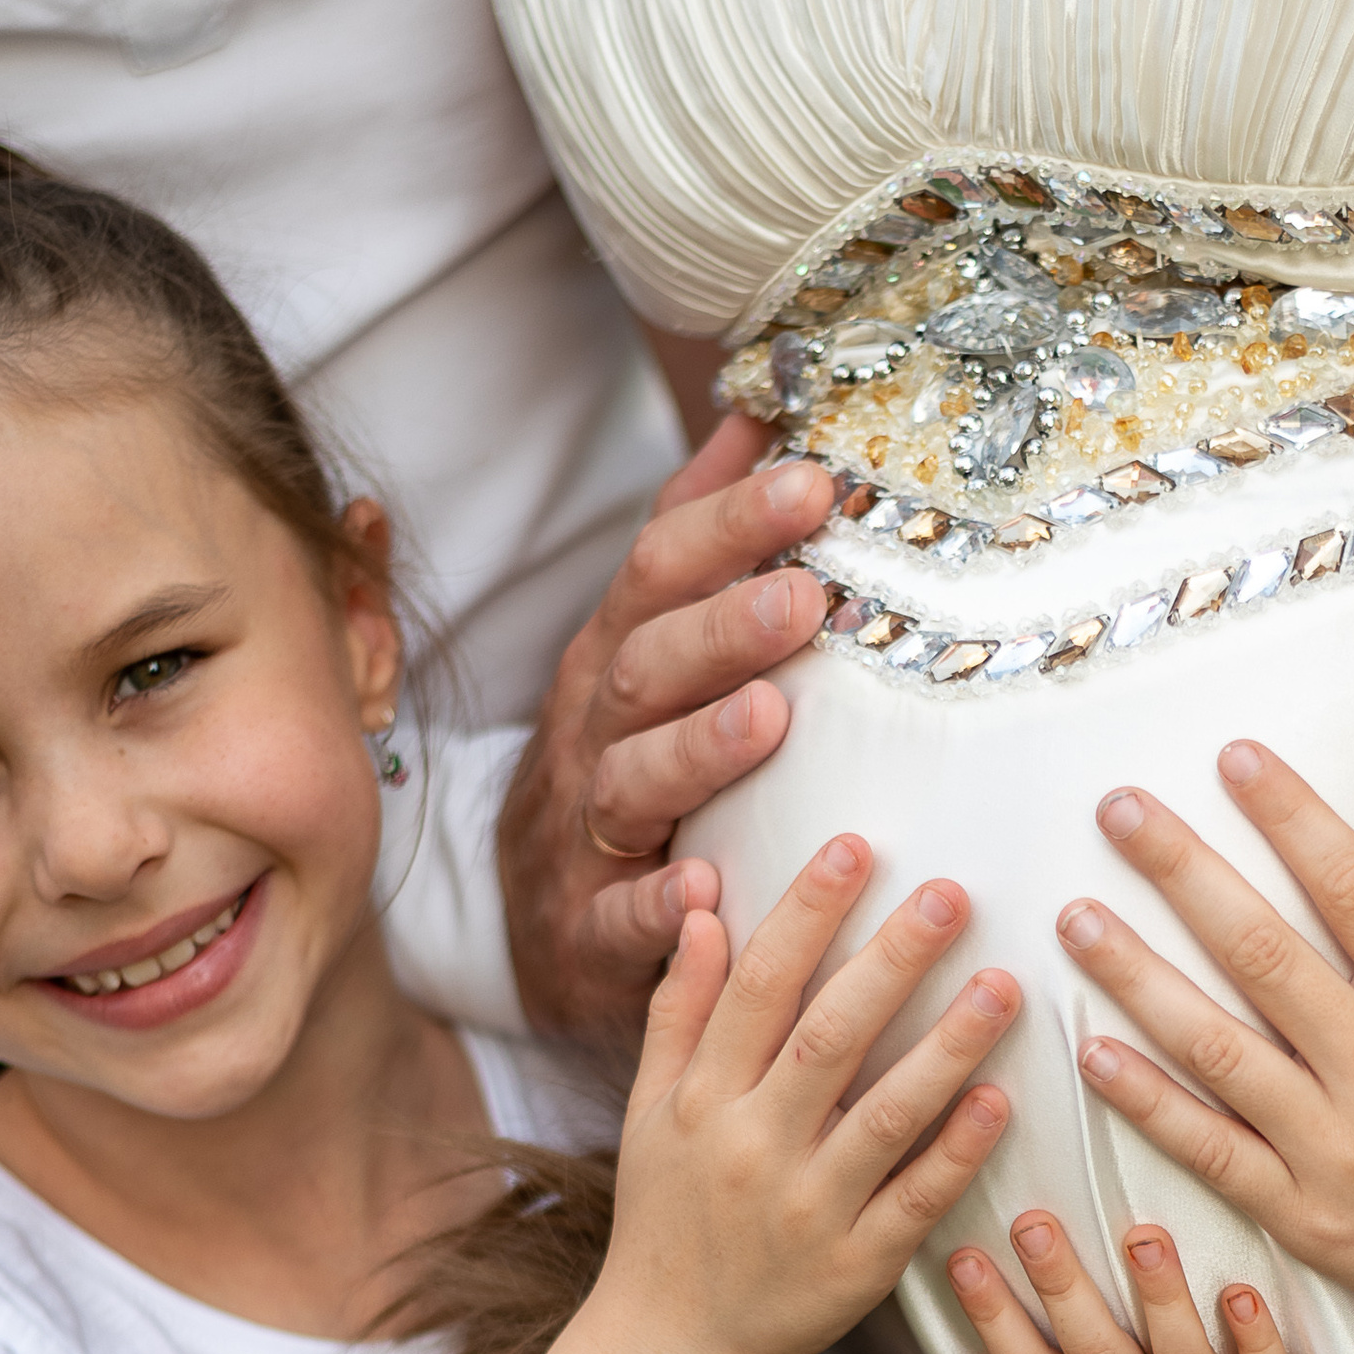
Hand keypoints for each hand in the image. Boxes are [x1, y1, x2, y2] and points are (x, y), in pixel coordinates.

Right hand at [499, 416, 831, 1045]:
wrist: (538, 929)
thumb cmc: (619, 768)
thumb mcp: (644, 649)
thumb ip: (697, 540)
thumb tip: (757, 419)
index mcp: (615, 659)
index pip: (660, 570)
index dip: (732, 524)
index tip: (815, 483)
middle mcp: (593, 735)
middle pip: (647, 666)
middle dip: (723, 627)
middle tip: (804, 596)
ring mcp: (586, 834)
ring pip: (631, 781)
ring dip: (699, 749)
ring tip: (767, 718)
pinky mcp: (593, 934)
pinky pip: (621, 921)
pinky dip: (658, 909)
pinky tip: (705, 891)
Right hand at [594, 836, 1017, 1353]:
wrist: (667, 1347)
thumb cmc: (664, 1215)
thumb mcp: (647, 1110)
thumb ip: (679, 1008)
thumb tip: (708, 906)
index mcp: (701, 1100)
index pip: (758, 987)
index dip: (807, 912)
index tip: (855, 848)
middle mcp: (752, 1147)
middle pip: (828, 1035)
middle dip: (892, 959)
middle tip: (952, 893)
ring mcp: (809, 1209)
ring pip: (886, 1113)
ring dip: (948, 1045)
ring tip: (1003, 983)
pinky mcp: (857, 1266)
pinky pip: (916, 1198)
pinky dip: (958, 1149)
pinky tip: (1001, 1097)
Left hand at [1058, 743, 1353, 1353]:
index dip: (1292, 815)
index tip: (1236, 759)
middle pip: (1260, 951)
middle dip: (1182, 870)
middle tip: (1118, 811)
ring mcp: (1334, 1150)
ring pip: (1215, 1046)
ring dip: (1137, 976)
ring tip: (1078, 918)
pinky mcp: (1308, 1217)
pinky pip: (1212, 1151)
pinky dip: (1149, 1102)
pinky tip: (1094, 1053)